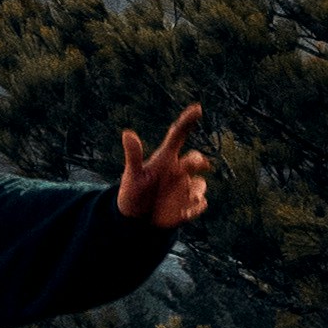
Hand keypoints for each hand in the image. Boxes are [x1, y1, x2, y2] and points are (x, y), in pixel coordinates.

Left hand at [116, 103, 207, 233]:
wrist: (135, 219)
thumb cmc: (134, 193)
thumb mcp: (133, 175)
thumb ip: (133, 155)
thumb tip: (127, 133)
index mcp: (166, 158)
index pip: (178, 135)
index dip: (188, 120)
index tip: (197, 107)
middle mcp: (179, 170)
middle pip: (195, 159)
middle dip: (198, 161)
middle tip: (198, 163)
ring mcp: (186, 187)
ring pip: (201, 183)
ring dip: (195, 190)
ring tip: (182, 199)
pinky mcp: (189, 205)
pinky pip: (201, 203)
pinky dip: (195, 207)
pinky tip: (183, 214)